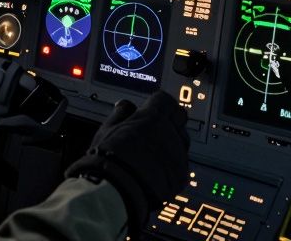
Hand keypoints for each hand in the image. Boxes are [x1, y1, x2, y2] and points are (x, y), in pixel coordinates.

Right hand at [64, 92, 188, 234]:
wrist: (117, 190)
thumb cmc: (109, 158)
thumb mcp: (108, 128)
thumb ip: (121, 113)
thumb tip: (126, 106)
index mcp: (152, 116)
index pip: (166, 101)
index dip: (159, 105)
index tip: (152, 110)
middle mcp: (170, 132)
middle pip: (180, 118)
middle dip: (170, 121)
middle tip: (154, 131)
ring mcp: (178, 154)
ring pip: (182, 142)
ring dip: (172, 144)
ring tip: (152, 156)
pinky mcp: (181, 176)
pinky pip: (182, 166)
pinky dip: (172, 168)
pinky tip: (156, 173)